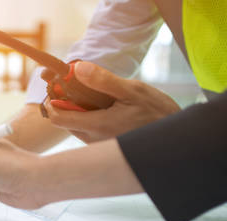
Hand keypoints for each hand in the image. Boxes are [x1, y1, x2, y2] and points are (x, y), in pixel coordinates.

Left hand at [42, 61, 180, 142]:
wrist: (175, 138)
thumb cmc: (157, 113)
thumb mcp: (132, 90)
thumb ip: (102, 81)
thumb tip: (77, 68)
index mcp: (97, 126)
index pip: (58, 118)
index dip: (52, 101)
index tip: (56, 86)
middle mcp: (93, 140)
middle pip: (64, 121)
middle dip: (65, 102)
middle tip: (75, 83)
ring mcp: (99, 145)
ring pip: (76, 126)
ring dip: (78, 110)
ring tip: (93, 93)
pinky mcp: (105, 146)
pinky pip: (88, 131)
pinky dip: (88, 117)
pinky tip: (104, 106)